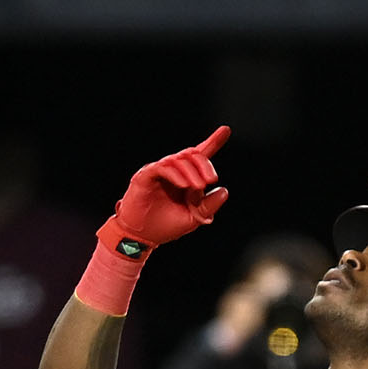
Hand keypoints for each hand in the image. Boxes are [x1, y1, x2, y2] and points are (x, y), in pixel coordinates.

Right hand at [112, 127, 230, 247]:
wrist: (141, 237)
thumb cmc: (164, 226)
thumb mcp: (193, 218)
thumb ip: (208, 206)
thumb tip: (224, 191)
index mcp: (185, 178)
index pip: (200, 156)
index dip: (213, 142)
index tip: (225, 130)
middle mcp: (173, 171)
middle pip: (192, 155)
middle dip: (204, 165)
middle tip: (212, 180)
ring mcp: (159, 171)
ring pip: (178, 160)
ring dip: (192, 172)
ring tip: (198, 187)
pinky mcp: (146, 176)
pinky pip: (162, 168)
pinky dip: (175, 175)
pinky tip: (184, 185)